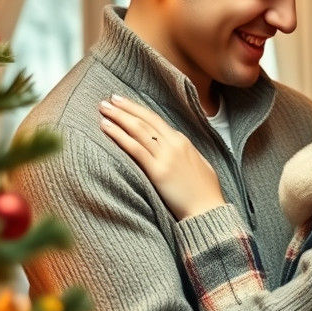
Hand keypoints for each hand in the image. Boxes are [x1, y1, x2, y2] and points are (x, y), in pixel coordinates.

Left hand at [99, 95, 225, 219]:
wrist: (208, 210)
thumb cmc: (204, 192)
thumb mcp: (197, 164)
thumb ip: (183, 153)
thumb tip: (173, 148)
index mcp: (182, 141)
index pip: (155, 120)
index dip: (137, 109)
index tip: (123, 103)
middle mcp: (174, 144)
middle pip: (144, 120)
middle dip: (125, 108)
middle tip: (108, 100)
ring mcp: (166, 157)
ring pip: (138, 130)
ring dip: (118, 117)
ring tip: (103, 108)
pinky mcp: (158, 172)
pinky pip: (135, 149)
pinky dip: (119, 135)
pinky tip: (106, 127)